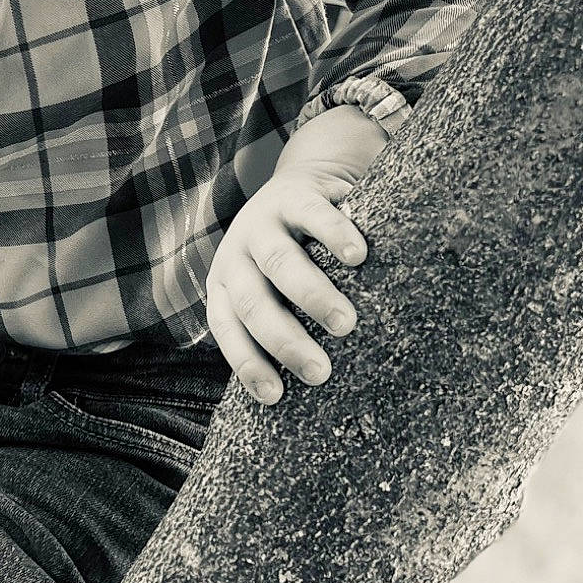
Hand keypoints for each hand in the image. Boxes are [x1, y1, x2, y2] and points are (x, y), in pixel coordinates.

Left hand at [206, 169, 365, 403]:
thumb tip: (308, 392)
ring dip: (312, 296)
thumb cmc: (295, 257)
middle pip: (253, 302)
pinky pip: (314, 216)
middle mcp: (236, 255)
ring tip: (344, 324)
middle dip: (284, 341)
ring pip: (281, 261)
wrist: (306, 184)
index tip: (275, 398)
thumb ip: (282, 325)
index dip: (247, 364)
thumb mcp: (273, 289)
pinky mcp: (294, 194)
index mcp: (224, 285)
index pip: (227, 330)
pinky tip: (358, 257)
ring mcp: (261, 222)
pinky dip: (335, 236)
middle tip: (319, 372)